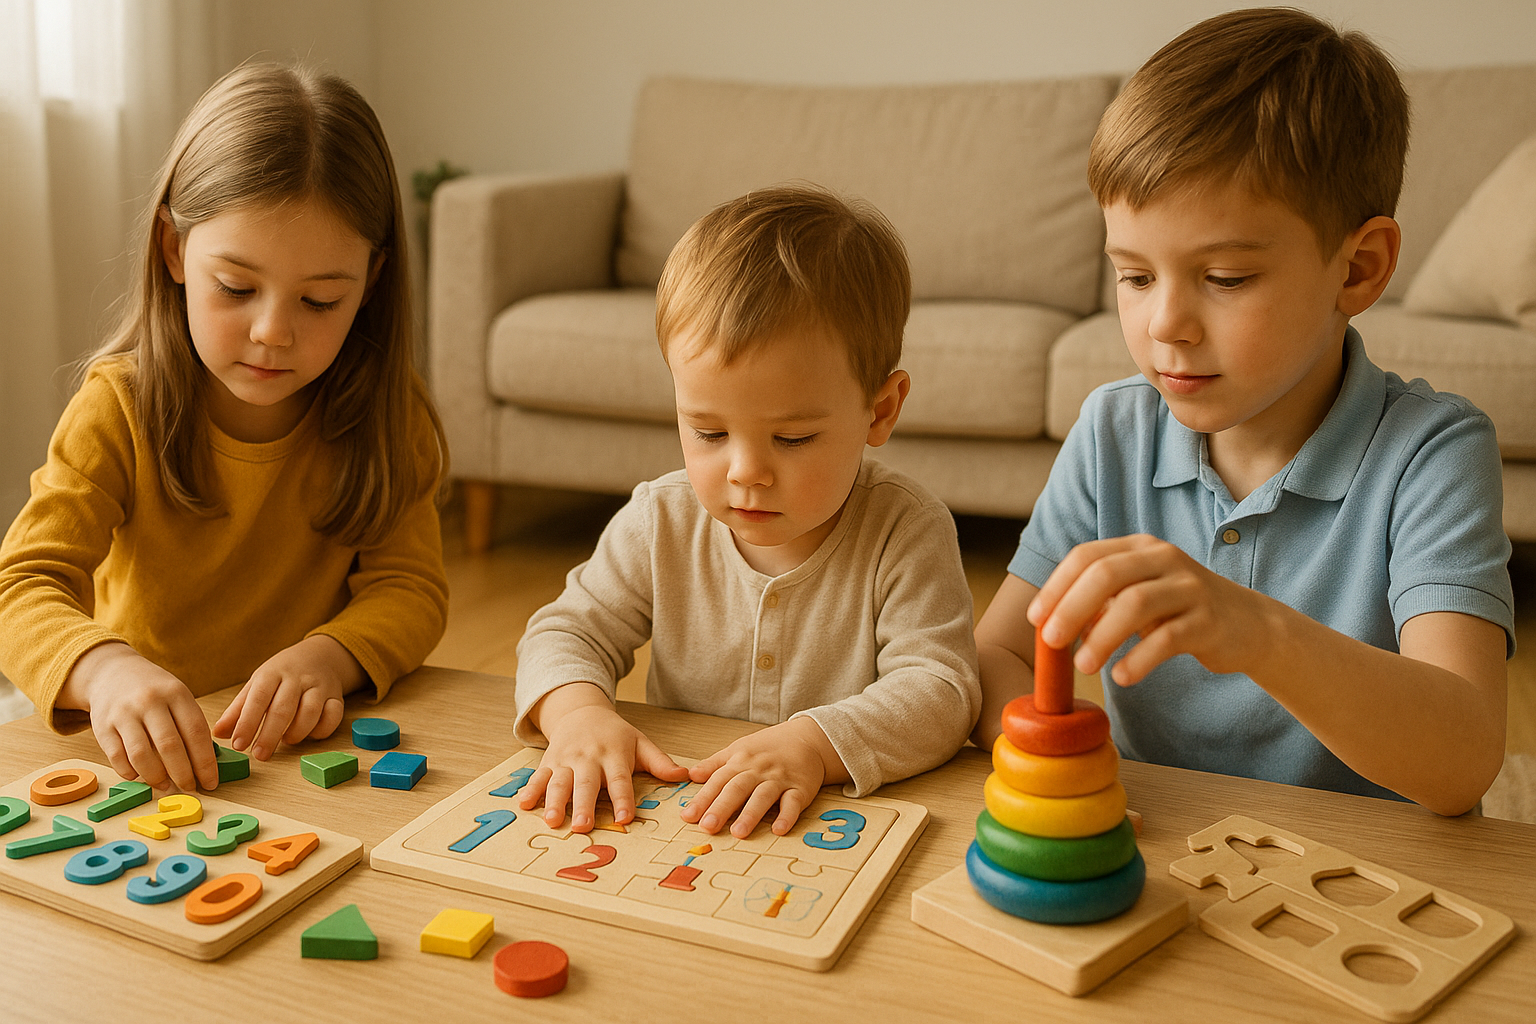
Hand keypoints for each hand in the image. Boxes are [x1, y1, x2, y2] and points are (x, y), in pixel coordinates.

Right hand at [60, 643, 217, 791]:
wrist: (113, 671)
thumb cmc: (154, 690)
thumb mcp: (178, 696)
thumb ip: (190, 724)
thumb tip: (204, 765)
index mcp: (176, 693)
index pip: (196, 732)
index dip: (205, 762)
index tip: (211, 782)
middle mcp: (150, 701)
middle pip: (170, 746)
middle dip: (183, 774)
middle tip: (190, 788)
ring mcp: (124, 713)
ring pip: (142, 755)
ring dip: (156, 777)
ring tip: (166, 786)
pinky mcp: (102, 726)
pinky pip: (117, 757)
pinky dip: (131, 773)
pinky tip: (140, 777)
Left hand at [212, 635, 361, 759]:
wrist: (320, 655)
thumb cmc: (282, 674)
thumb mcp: (257, 685)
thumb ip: (238, 710)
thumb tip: (218, 734)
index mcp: (272, 673)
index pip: (258, 698)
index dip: (247, 722)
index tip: (238, 744)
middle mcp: (297, 678)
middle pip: (283, 708)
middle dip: (270, 735)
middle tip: (260, 755)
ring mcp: (319, 686)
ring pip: (311, 711)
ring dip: (297, 732)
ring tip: (286, 741)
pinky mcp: (337, 696)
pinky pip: (333, 715)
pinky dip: (322, 730)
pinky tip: (310, 735)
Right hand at [520, 683, 688, 832]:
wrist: (581, 712)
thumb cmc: (615, 734)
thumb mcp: (639, 742)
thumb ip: (660, 761)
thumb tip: (685, 776)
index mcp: (613, 755)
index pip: (619, 780)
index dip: (622, 799)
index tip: (625, 819)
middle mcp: (588, 758)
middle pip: (586, 784)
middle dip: (583, 806)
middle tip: (582, 827)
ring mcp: (565, 760)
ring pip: (559, 782)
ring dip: (554, 802)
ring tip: (552, 821)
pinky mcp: (548, 762)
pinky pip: (537, 777)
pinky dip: (530, 790)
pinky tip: (524, 805)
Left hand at [679, 718, 837, 837]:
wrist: (807, 737)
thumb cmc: (769, 747)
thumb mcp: (739, 749)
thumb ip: (715, 764)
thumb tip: (690, 776)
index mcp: (740, 760)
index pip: (718, 781)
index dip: (703, 798)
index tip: (688, 816)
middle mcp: (758, 770)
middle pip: (737, 788)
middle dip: (721, 807)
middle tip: (707, 827)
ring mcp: (780, 779)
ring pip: (763, 796)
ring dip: (751, 814)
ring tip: (738, 833)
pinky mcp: (801, 788)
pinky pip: (794, 802)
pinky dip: (787, 816)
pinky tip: (779, 830)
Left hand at [1029, 534, 1272, 685]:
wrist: (1248, 625)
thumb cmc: (1178, 610)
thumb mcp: (1138, 595)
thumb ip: (1099, 603)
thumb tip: (1051, 625)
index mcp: (1140, 548)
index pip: (1087, 556)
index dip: (1057, 587)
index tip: (1036, 620)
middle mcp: (1164, 559)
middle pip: (1107, 574)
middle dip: (1071, 608)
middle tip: (1051, 641)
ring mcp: (1189, 587)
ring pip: (1136, 603)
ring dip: (1102, 636)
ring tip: (1083, 665)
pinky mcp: (1209, 620)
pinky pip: (1167, 638)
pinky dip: (1139, 658)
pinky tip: (1122, 677)